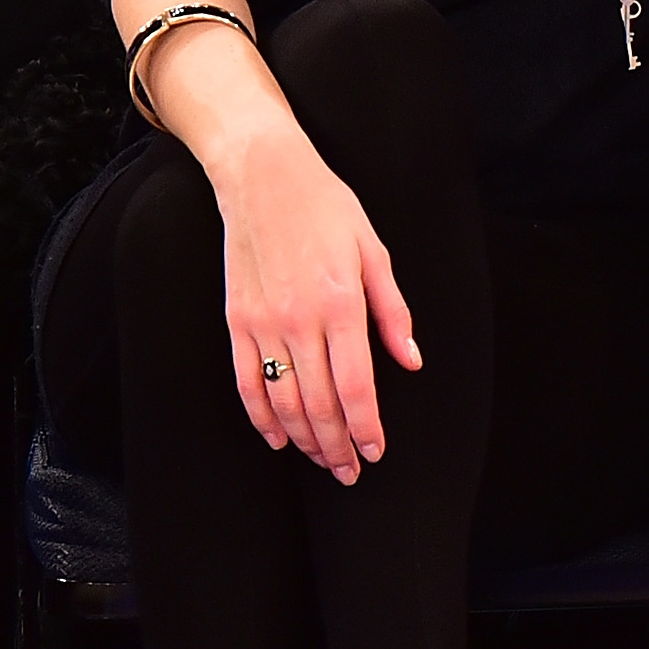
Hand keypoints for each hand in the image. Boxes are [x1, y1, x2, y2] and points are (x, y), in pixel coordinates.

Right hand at [215, 121, 421, 479]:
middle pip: (319, 405)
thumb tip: (411, 360)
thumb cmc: (327, 209)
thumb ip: (393, 311)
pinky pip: (247, 382)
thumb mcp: (375, 251)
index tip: (375, 453)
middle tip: (349, 472)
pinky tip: (279, 436)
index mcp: (342, 304)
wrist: (264, 177)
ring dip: (304, 439)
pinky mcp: (238, 320)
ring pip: (283, 401)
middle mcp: (300, 320)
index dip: (366, 428)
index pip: (356, 387)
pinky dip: (261, 416)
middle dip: (337, 446)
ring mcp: (263, 323)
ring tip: (322, 459)